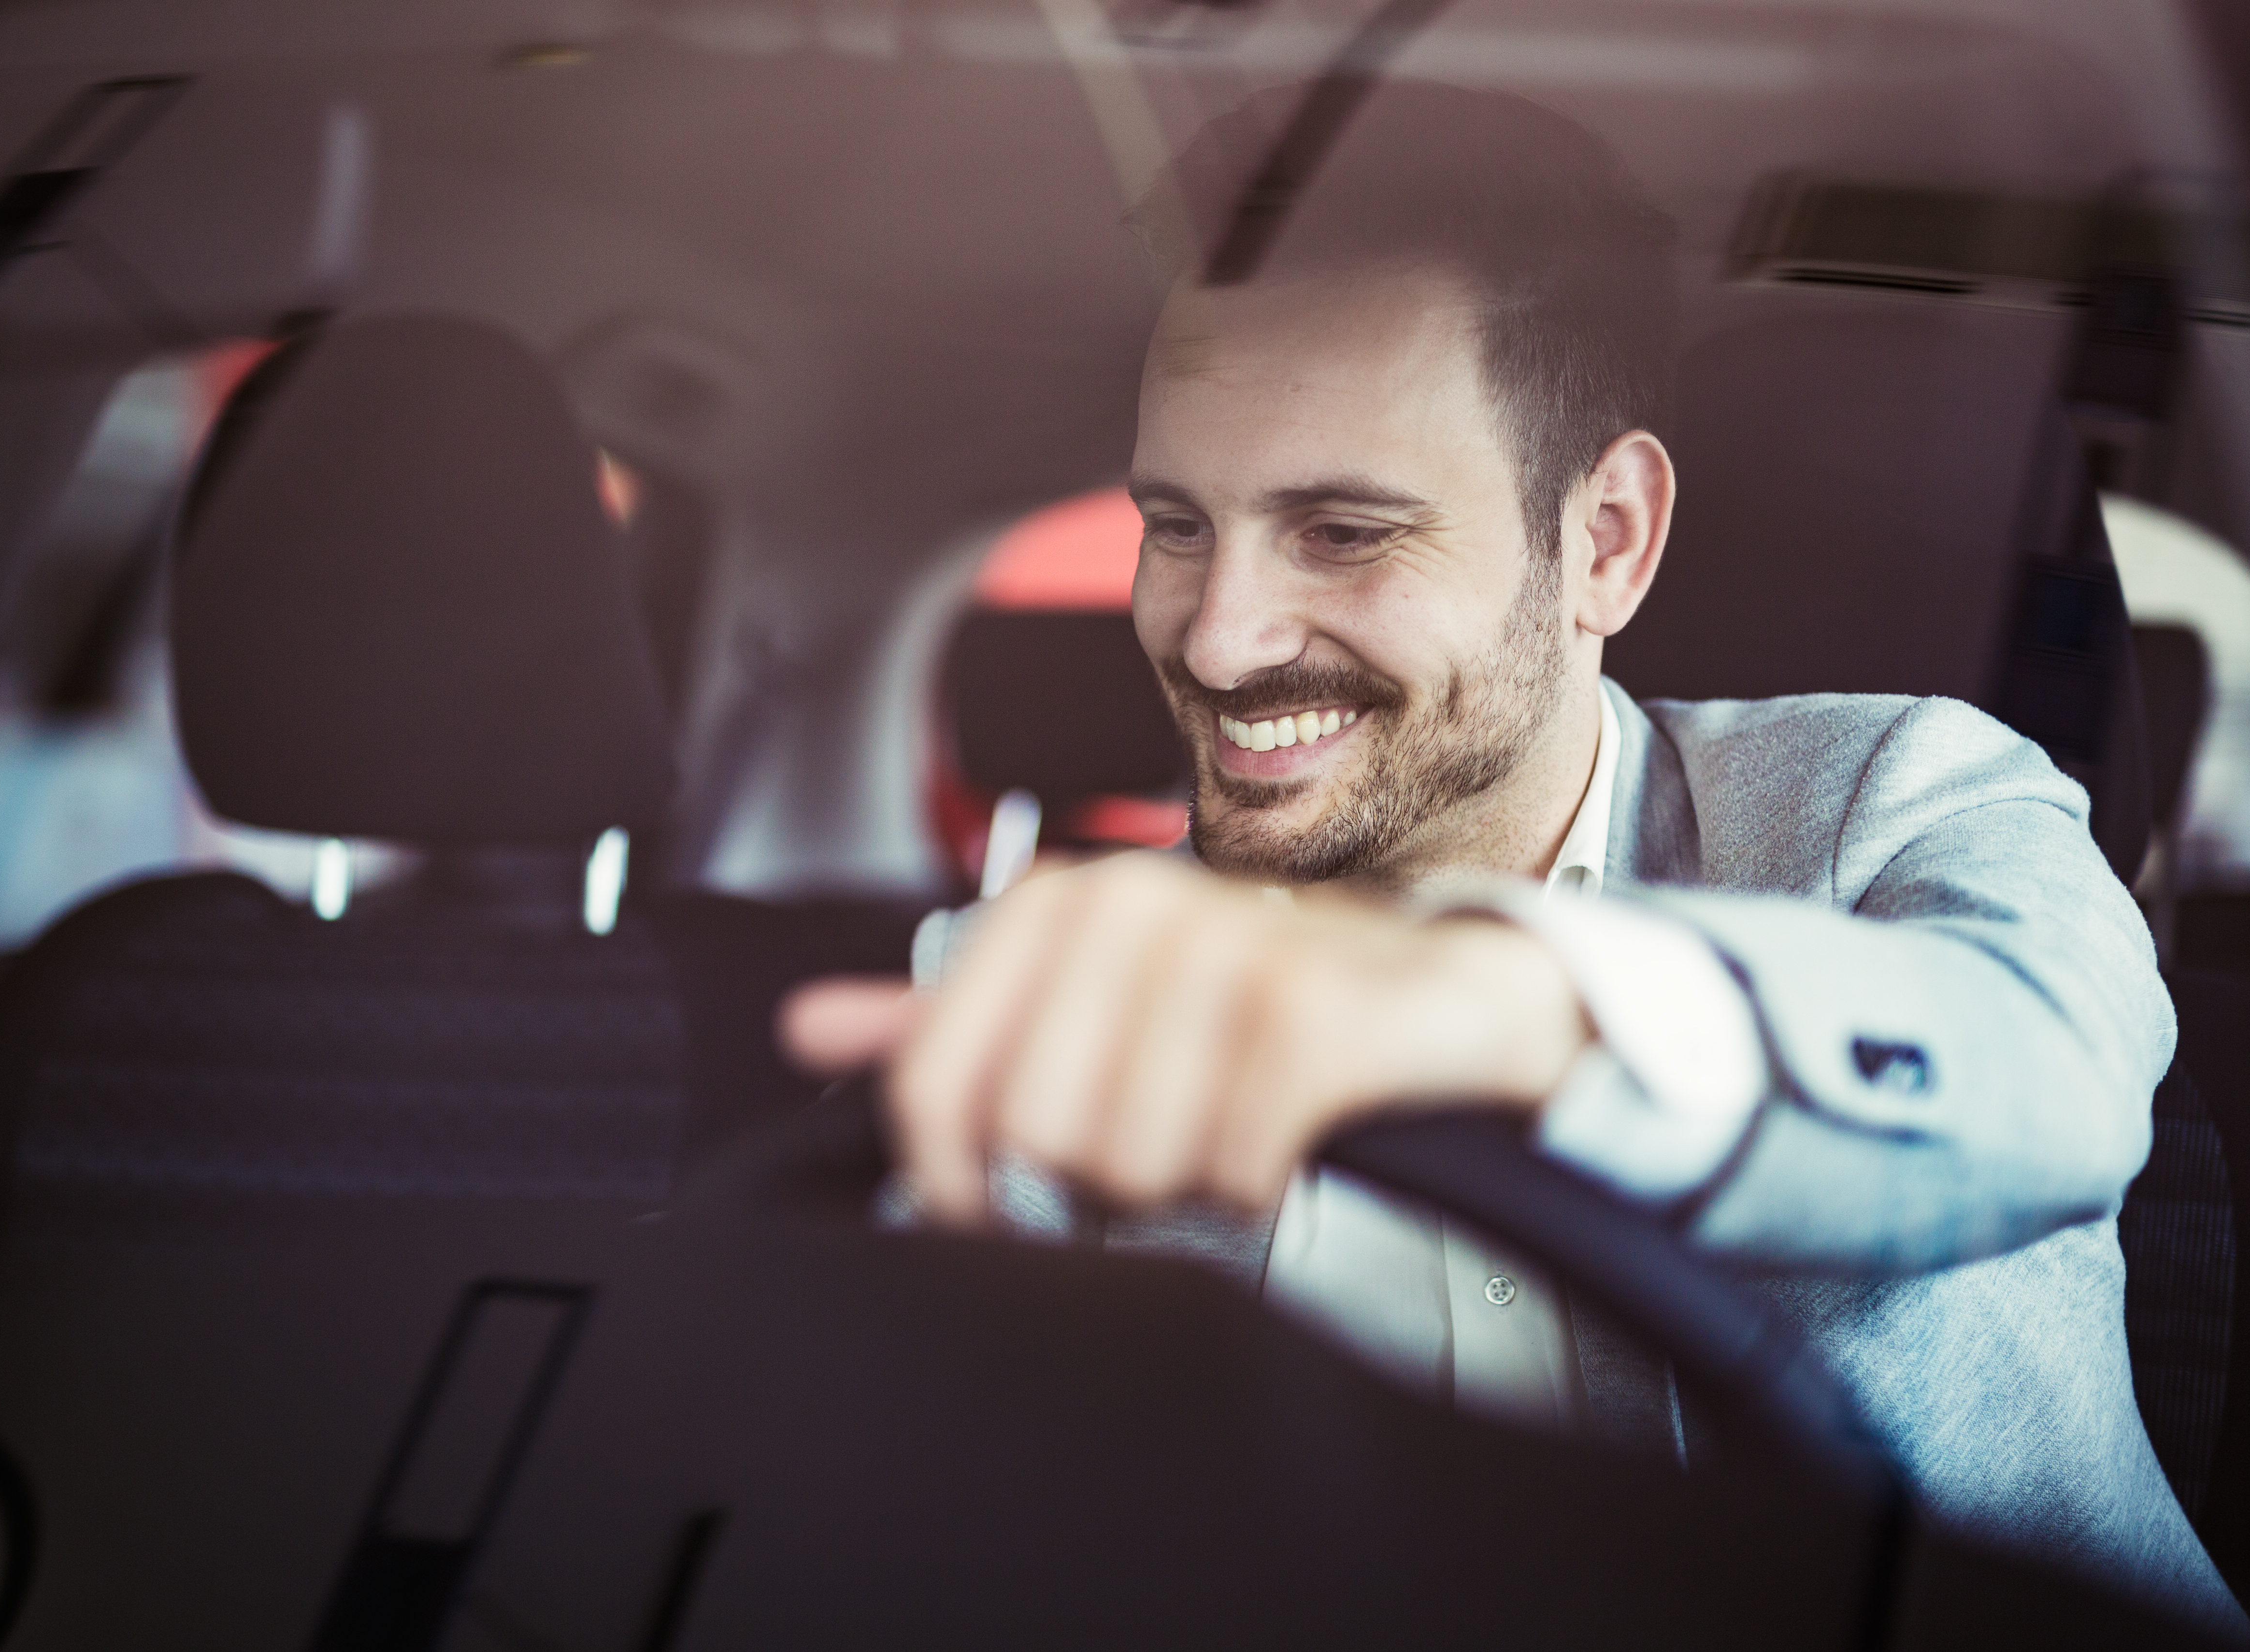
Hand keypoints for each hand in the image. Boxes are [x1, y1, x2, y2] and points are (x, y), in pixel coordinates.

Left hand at [778, 854, 1590, 1223]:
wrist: (1443, 1002)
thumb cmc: (1257, 1008)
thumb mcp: (1096, 1001)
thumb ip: (955, 1018)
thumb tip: (806, 1026)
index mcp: (1061, 902)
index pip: (932, 1085)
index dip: (956, 1181)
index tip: (1004, 1205)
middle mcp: (1136, 902)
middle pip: (1033, 1137)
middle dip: (1097, 1182)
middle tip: (1162, 1150)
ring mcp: (1230, 948)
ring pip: (1128, 1160)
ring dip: (1184, 1185)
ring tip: (1226, 1137)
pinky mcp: (1313, 1012)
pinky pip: (1229, 1164)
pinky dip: (1257, 1185)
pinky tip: (1283, 1146)